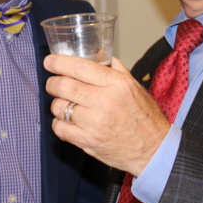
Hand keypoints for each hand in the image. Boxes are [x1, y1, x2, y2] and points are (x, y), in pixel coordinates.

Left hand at [45, 55, 169, 176]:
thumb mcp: (134, 85)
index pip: (79, 67)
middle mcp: (103, 101)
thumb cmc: (144, 116)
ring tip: (63, 102)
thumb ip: (115, 68)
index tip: (49, 61)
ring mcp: (94, 123)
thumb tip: (99, 53)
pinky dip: (58, 123)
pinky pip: (59, 128)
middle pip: (64, 86)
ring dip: (56, 103)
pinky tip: (66, 120)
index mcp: (115, 83)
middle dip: (52, 82)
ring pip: (58, 107)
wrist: (153, 149)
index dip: (59, 62)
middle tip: (53, 82)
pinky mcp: (88, 141)